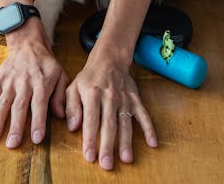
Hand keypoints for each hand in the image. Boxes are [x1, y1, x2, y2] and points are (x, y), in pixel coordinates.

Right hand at [0, 21, 69, 147]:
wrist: (28, 43)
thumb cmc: (46, 63)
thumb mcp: (60, 75)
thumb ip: (60, 95)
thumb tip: (61, 116)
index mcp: (42, 82)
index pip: (40, 103)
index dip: (38, 121)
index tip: (37, 138)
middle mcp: (25, 82)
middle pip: (19, 106)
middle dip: (16, 126)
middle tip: (12, 144)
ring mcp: (10, 80)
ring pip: (3, 102)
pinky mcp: (0, 79)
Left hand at [65, 45, 157, 169]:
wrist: (109, 59)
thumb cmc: (89, 78)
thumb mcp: (73, 87)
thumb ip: (71, 106)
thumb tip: (72, 127)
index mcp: (92, 93)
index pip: (91, 119)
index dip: (90, 138)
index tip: (89, 156)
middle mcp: (109, 96)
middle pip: (109, 124)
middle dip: (108, 145)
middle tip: (106, 164)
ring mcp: (124, 98)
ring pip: (125, 122)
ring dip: (126, 141)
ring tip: (126, 159)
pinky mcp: (135, 99)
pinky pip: (143, 114)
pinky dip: (149, 128)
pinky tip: (153, 143)